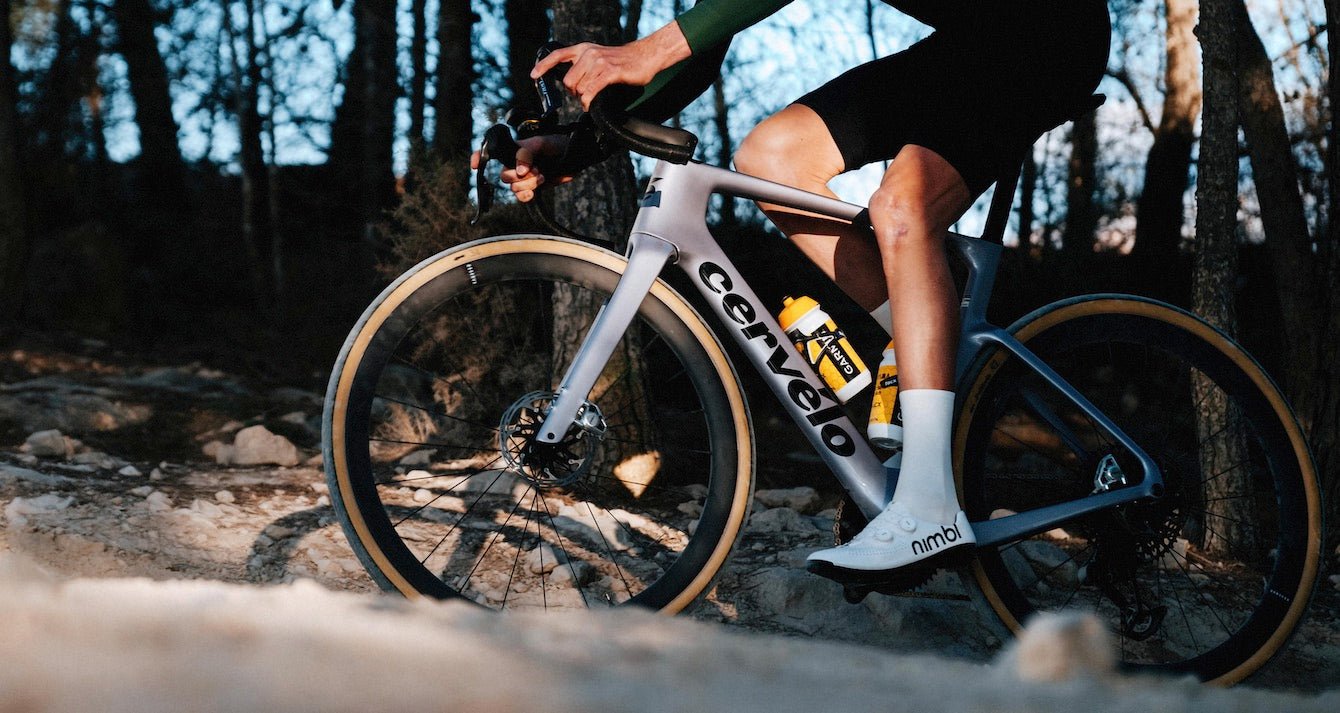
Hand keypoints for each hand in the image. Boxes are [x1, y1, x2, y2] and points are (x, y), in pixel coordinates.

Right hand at [470, 133, 572, 203]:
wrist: (573, 156)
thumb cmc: (557, 144)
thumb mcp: (541, 143)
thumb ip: (526, 153)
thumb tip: (519, 170)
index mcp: (513, 150)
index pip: (491, 152)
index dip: (478, 157)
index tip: (475, 165)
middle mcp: (515, 164)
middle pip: (504, 176)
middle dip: (518, 177)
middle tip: (535, 170)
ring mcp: (523, 177)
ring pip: (513, 188)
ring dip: (527, 185)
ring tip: (541, 176)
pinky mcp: (533, 187)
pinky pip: (521, 197)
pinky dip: (526, 196)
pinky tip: (533, 192)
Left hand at [530, 23, 691, 109]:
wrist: (645, 57)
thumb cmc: (623, 61)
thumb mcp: (599, 58)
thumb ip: (584, 66)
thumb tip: (573, 83)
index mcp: (584, 49)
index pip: (557, 56)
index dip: (543, 66)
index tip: (534, 75)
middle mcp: (589, 53)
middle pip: (568, 80)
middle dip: (574, 92)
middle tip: (585, 95)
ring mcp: (599, 62)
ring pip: (579, 88)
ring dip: (584, 98)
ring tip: (593, 97)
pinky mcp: (609, 72)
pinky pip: (591, 91)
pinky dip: (589, 101)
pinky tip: (591, 103)